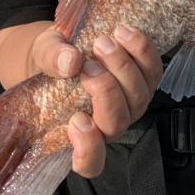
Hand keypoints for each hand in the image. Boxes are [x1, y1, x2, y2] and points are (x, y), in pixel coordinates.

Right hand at [30, 22, 162, 177]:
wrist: (72, 42)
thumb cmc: (52, 60)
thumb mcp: (41, 55)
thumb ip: (51, 59)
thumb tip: (70, 62)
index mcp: (78, 132)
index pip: (90, 162)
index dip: (88, 149)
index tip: (76, 120)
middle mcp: (108, 124)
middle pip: (116, 123)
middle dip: (106, 91)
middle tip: (88, 64)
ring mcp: (131, 103)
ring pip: (139, 98)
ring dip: (124, 68)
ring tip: (103, 41)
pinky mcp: (146, 79)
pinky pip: (153, 71)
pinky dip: (141, 51)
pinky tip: (124, 32)